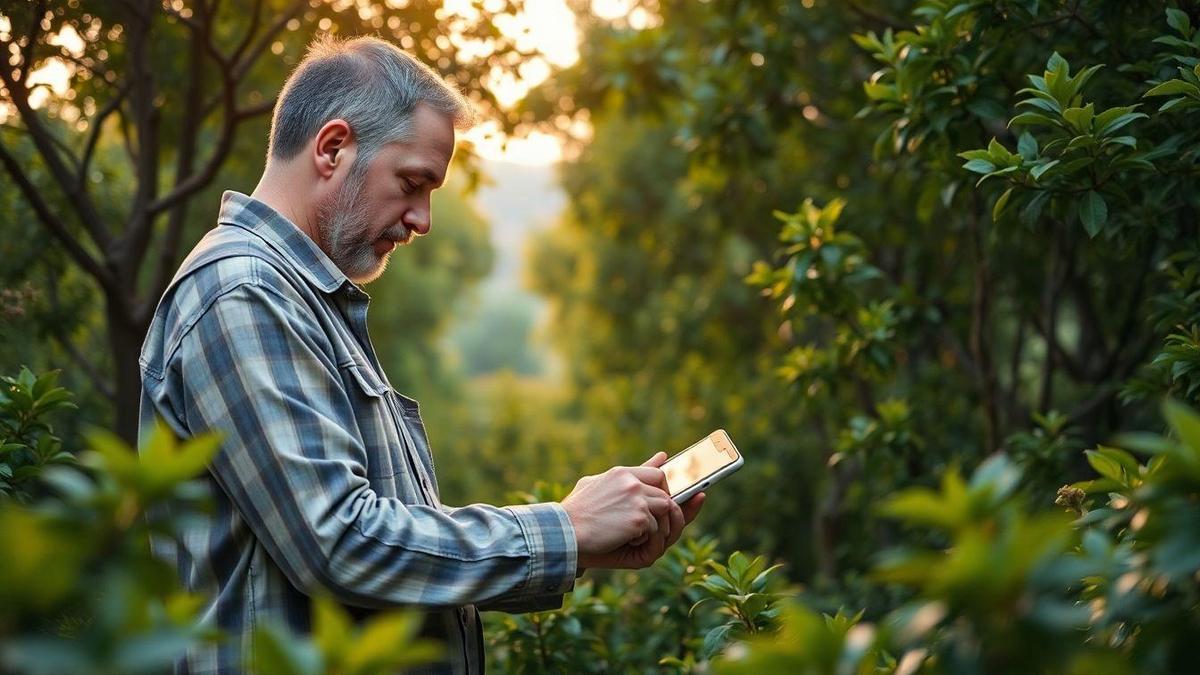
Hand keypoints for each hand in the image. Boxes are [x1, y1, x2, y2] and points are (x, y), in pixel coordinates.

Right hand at [562, 452, 704, 570]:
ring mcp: (637, 498)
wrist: (562, 532)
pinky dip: (645, 542)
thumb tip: (664, 456)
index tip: (676, 495)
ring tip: (632, 537)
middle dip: (664, 513)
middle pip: (666, 495)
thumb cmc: (576, 513)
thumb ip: (630, 474)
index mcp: (620, 474)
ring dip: (655, 529)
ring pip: (666, 512)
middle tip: (650, 529)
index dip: (666, 488)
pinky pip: (657, 531)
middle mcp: (631, 482)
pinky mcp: (639, 517)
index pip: (656, 474)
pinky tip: (624, 541)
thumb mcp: (597, 486)